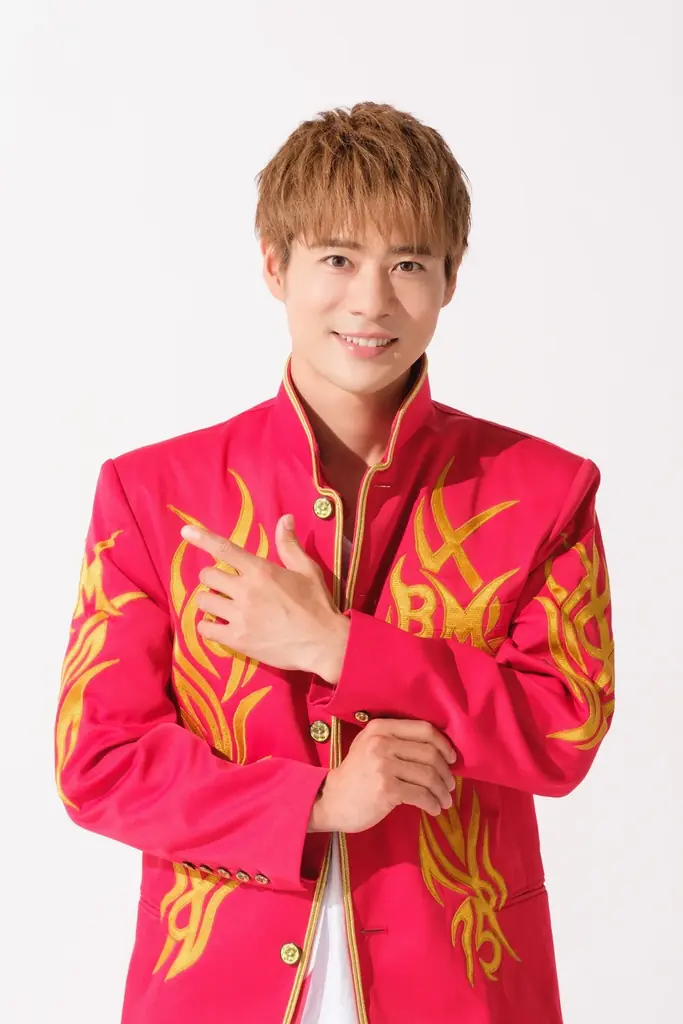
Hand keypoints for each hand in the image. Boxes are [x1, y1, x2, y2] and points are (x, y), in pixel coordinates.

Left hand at [181, 516, 349, 680]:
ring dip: (209, 600)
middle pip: (207, 576)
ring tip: (220, 605)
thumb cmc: (317, 604)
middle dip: (212, 577)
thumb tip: (284, 518)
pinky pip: (206, 630)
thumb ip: (289, 545)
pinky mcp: (237, 640)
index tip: (185, 531)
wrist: (323, 643)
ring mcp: (239, 616)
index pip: (225, 549)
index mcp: (261, 571)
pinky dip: (207, 626)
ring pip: (203, 601)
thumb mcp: (307, 570)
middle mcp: (245, 590)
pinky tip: (216, 625)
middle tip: (224, 585)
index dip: (202, 538)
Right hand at [308, 719, 457, 833]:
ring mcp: (383, 765)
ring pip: (428, 775)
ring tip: (444, 800)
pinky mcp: (386, 789)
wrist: (330, 800)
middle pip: (430, 753)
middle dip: (446, 772)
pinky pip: (420, 795)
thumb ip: (396, 739)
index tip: (452, 758)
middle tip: (450, 785)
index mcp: (381, 727)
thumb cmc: (355, 774)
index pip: (424, 729)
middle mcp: (382, 742)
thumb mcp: (369, 745)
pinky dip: (432, 803)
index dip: (444, 744)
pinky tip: (434, 809)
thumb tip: (438, 748)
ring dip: (442, 790)